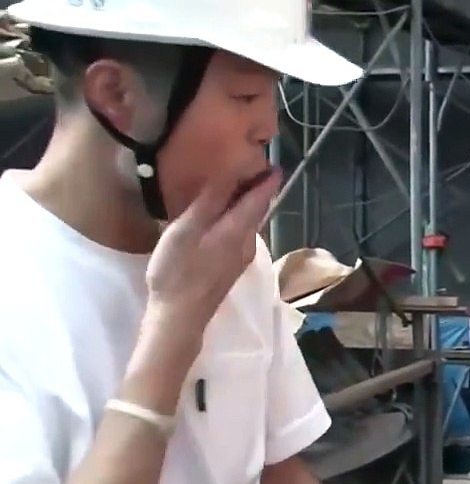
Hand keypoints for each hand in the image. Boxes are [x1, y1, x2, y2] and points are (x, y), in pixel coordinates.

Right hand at [145, 167, 281, 329]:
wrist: (181, 317)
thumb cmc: (178, 270)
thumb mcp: (186, 229)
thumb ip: (209, 202)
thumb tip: (230, 174)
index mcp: (237, 230)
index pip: (259, 200)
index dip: (267, 182)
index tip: (275, 166)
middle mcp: (247, 243)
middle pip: (258, 212)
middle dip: (259, 191)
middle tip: (256, 170)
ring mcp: (241, 258)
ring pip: (251, 224)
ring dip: (249, 206)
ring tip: (240, 187)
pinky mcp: (231, 268)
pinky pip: (242, 235)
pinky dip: (239, 220)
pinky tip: (226, 217)